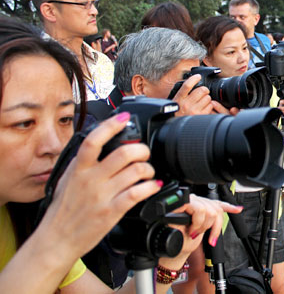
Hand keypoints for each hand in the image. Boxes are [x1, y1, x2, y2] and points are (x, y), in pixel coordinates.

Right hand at [38, 112, 160, 259]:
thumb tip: (99, 142)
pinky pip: (137, 193)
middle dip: (142, 150)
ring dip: (148, 169)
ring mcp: (102, 196)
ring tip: (148, 172)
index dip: (111, 126)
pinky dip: (150, 187)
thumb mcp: (67, 179)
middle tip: (144, 154)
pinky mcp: (112, 212)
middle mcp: (90, 179)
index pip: (93, 141)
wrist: (56, 240)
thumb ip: (83, 161)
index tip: (124, 118)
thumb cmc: (63, 209)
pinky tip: (152, 186)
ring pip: (136, 171)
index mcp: (78, 169)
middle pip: (124, 153)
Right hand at [159, 195, 242, 268]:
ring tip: (193, 233)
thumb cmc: (185, 239)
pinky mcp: (180, 205)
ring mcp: (187, 201)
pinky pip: (197, 210)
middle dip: (210, 226)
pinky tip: (195, 225)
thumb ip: (217, 217)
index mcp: (202, 204)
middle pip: (214, 209)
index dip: (229, 207)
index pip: (219, 201)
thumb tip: (237, 209)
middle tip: (200, 234)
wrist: (173, 250)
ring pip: (206, 210)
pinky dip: (198, 222)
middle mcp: (196, 200)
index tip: (238, 210)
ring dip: (201, 226)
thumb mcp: (205, 228)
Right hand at [172, 74, 216, 115]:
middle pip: (201, 90)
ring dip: (207, 98)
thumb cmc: (177, 112)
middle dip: (204, 90)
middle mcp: (186, 104)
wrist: (175, 126)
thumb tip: (191, 83)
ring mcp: (193, 110)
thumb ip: (182, 93)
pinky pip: (210, 106)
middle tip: (203, 92)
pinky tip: (204, 107)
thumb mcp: (176, 101)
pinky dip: (209, 105)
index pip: (187, 85)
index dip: (194, 79)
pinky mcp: (200, 115)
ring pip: (207, 98)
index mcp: (179, 98)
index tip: (198, 77)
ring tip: (202, 101)